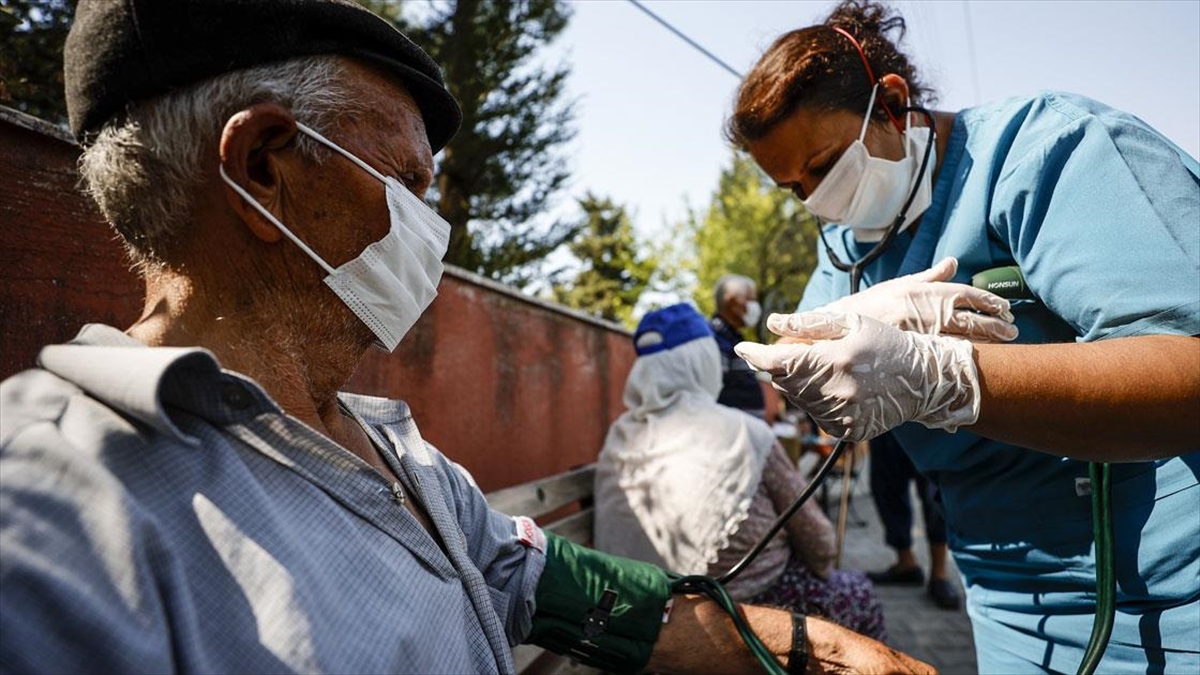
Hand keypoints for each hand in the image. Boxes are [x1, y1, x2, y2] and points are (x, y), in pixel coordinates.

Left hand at [735, 311, 979, 441]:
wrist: (925, 380)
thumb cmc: (888, 343)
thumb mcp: (853, 321)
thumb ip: (811, 324)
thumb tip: (773, 323)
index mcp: (834, 360)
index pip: (778, 362)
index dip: (755, 355)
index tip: (742, 348)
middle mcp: (836, 391)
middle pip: (783, 382)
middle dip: (779, 367)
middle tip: (791, 354)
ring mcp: (842, 415)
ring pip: (797, 400)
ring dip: (797, 384)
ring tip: (819, 369)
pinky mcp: (847, 431)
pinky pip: (815, 416)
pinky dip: (814, 401)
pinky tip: (832, 387)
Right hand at [817, 257, 1017, 341]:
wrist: (837, 328)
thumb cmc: (869, 306)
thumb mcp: (899, 286)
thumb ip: (930, 277)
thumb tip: (953, 262)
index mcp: (922, 290)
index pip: (965, 293)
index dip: (989, 301)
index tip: (1005, 308)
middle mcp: (923, 308)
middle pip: (969, 317)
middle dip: (994, 324)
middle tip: (1012, 330)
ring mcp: (917, 331)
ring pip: (961, 337)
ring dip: (985, 343)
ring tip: (1003, 347)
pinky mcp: (911, 351)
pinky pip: (943, 356)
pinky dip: (962, 359)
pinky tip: (975, 363)